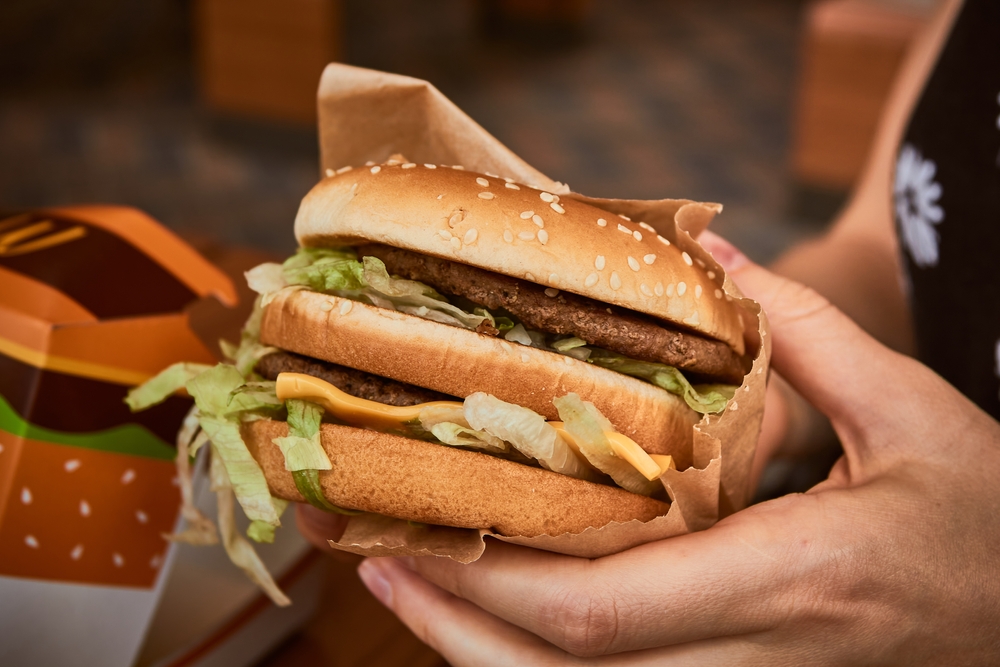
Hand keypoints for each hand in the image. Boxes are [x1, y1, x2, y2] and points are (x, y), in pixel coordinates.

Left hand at [333, 231, 999, 664]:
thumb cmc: (987, 513)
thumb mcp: (914, 409)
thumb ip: (804, 333)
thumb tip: (718, 259)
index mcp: (791, 578)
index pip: (603, 609)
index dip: (492, 581)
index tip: (415, 531)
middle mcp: (756, 656)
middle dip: (453, 627)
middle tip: (372, 562)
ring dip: (480, 651)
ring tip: (405, 585)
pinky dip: (536, 659)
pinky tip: (494, 613)